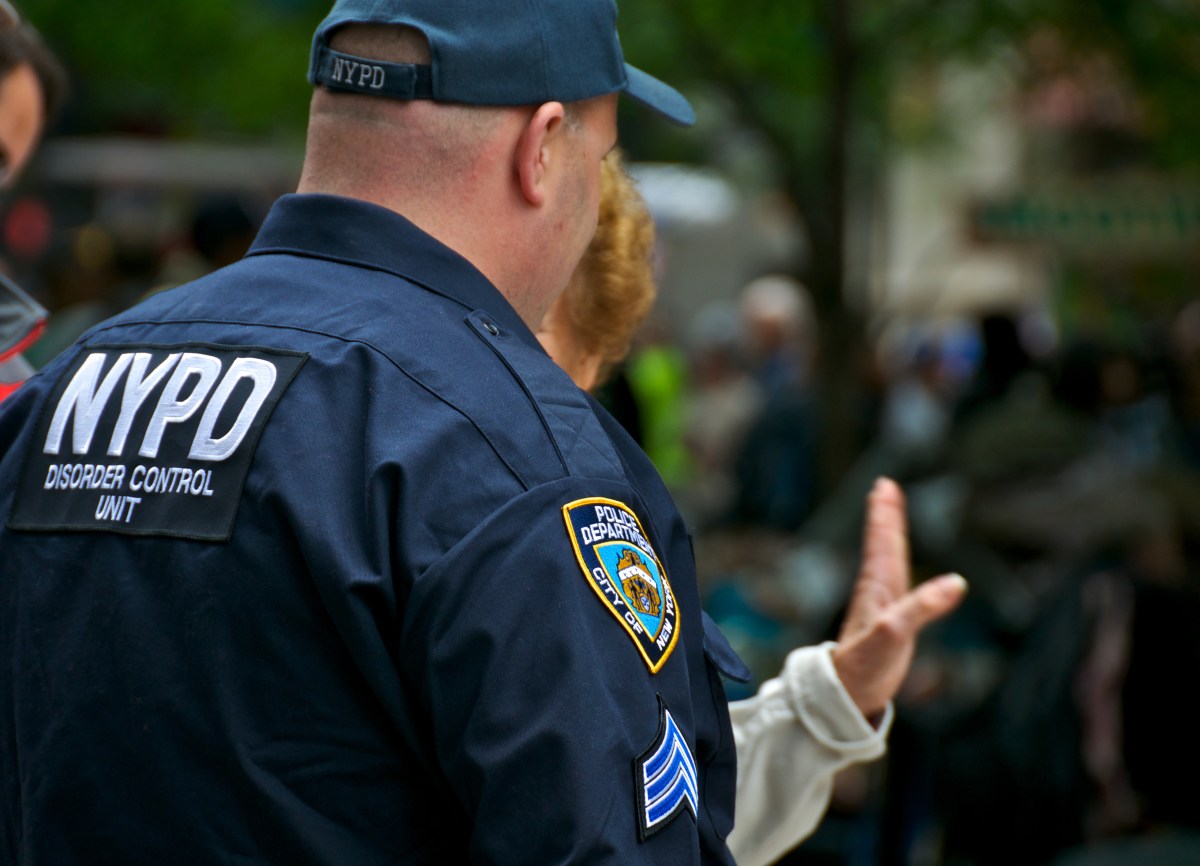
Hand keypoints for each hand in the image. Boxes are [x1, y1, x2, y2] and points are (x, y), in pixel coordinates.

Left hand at [831, 477, 966, 719]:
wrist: (847, 697)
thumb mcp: (895, 634)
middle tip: (883, 487)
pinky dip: (898, 569)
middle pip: (882, 546)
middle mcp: (877, 594)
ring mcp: (882, 609)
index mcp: (876, 589)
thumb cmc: (865, 666)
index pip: (882, 544)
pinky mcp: (889, 626)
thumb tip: (956, 583)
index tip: (883, 485)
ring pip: (885, 563)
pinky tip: (899, 571)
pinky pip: (896, 587)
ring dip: (888, 537)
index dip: (885, 516)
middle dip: (885, 516)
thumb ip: (922, 608)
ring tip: (887, 516)